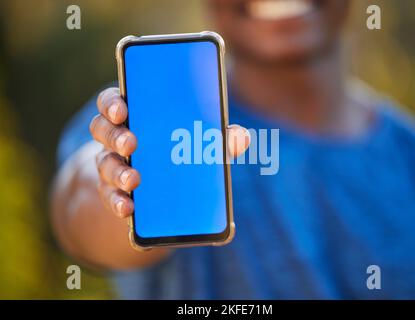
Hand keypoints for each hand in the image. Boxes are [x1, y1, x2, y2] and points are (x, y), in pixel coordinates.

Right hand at [90, 87, 249, 217]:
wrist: (153, 186)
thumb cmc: (174, 152)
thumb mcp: (194, 142)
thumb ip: (216, 138)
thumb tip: (241, 138)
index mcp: (134, 116)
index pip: (113, 101)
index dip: (112, 103)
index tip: (123, 109)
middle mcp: (116, 137)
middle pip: (102, 129)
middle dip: (115, 136)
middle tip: (132, 143)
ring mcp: (111, 164)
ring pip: (104, 163)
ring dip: (118, 172)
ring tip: (134, 180)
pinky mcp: (113, 191)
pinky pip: (109, 195)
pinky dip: (118, 202)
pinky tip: (128, 208)